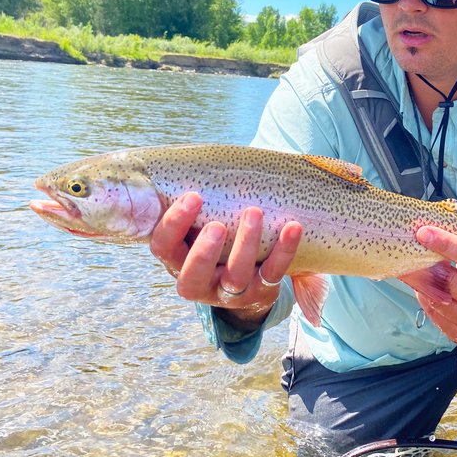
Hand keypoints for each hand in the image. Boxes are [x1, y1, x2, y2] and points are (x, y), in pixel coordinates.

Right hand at [149, 192, 302, 330]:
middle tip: (217, 225)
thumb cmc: (215, 237)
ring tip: (254, 213)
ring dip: (246, 244)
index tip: (194, 196)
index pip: (164, 247)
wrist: (248, 277)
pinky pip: (273, 273)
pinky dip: (284, 250)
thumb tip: (192, 163)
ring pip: (236, 276)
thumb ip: (192, 205)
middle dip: (204, 252)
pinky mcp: (260, 292)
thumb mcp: (196, 225)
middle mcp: (200, 282)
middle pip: (193, 275)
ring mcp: (230, 292)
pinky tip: (292, 227)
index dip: (174, 224)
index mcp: (177, 261)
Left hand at [400, 226, 456, 346]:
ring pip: (437, 298)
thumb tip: (438, 236)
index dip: (447, 244)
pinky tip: (427, 286)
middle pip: (450, 281)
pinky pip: (434, 313)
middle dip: (428, 263)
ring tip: (416, 266)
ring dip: (423, 280)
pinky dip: (427, 296)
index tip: (425, 232)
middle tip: (413, 248)